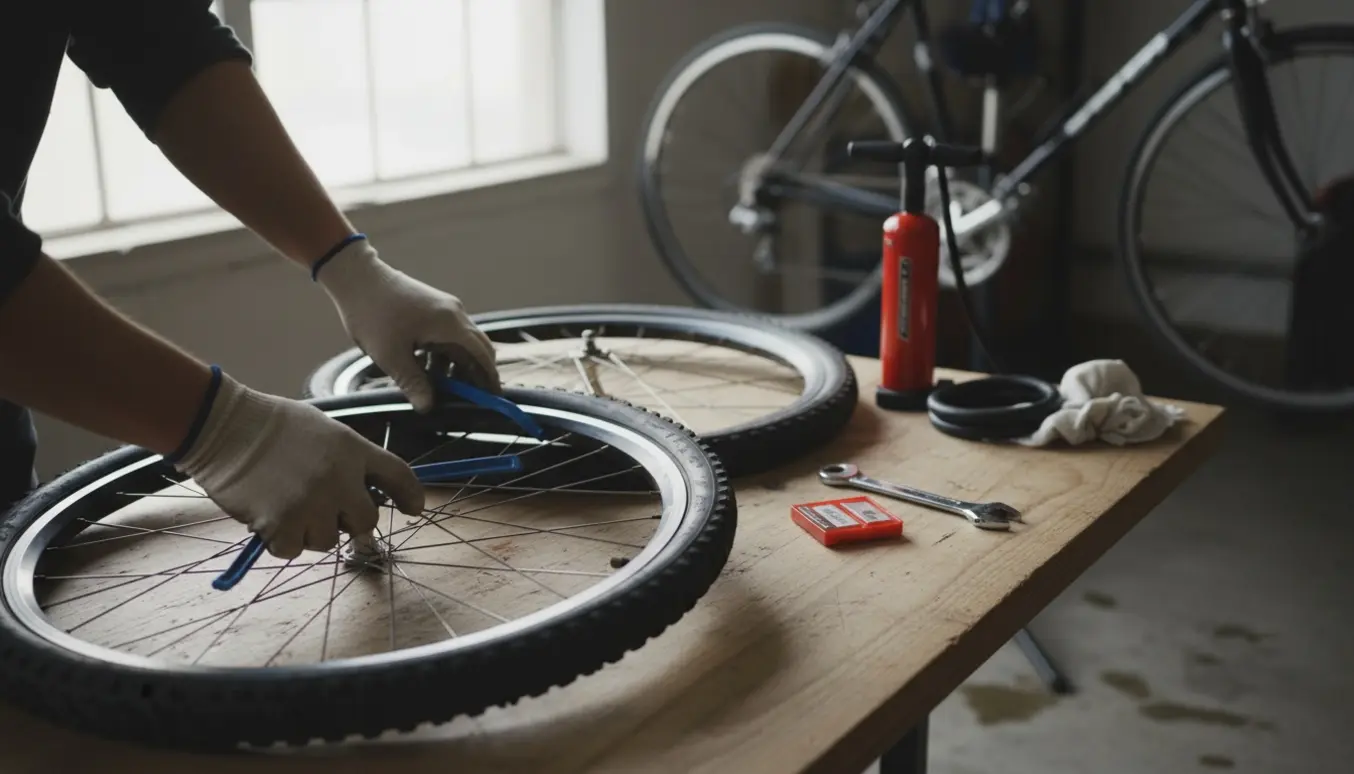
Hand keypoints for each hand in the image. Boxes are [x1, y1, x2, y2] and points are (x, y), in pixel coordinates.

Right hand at [172, 370, 424, 558]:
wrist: (226, 427)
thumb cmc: (270, 425)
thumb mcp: (322, 429)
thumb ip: (346, 459)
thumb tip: (359, 490)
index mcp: (353, 449)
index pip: (399, 475)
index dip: (411, 495)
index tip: (415, 508)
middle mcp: (340, 478)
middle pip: (367, 521)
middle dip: (349, 521)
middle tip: (325, 511)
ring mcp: (313, 503)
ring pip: (328, 540)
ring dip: (310, 530)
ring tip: (286, 504)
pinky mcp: (283, 524)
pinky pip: (294, 549)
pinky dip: (281, 540)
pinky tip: (267, 515)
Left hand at [316, 237, 500, 411]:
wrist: (356, 276)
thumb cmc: (372, 314)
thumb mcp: (391, 356)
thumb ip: (412, 383)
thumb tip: (427, 407)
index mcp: (450, 324)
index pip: (483, 354)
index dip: (490, 377)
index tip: (493, 397)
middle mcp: (455, 314)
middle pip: (477, 348)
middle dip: (476, 374)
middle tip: (471, 398)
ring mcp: (444, 308)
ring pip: (461, 343)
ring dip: (456, 365)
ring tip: (443, 388)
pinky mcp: (432, 308)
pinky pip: (448, 335)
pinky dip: (444, 354)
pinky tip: (427, 369)